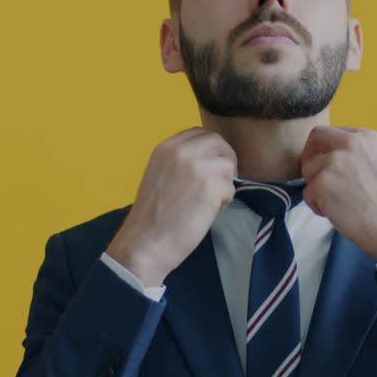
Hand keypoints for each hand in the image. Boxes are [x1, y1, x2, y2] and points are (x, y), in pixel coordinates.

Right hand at [106, 128, 237, 286]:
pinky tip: (206, 213)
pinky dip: (223, 202)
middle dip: (225, 160)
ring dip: (224, 184)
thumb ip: (180, 162)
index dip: (211, 149)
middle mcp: (181, 151)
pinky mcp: (210, 186)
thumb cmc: (153, 217)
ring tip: (208, 202)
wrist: (145, 244)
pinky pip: (231, 188)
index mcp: (166, 148)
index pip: (198, 133)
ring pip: (228, 165)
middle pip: (218, 142)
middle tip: (221, 182)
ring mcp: (196, 167)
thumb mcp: (160, 175)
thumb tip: (210, 158)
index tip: (211, 166)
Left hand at [300, 126, 376, 261]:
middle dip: (310, 157)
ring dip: (317, 189)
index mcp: (366, 136)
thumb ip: (355, 154)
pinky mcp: (323, 183)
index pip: (331, 132)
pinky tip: (337, 213)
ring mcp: (334, 162)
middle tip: (318, 179)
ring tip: (337, 204)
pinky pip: (307, 193)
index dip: (324, 149)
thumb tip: (328, 156)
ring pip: (309, 170)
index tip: (326, 164)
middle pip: (315, 138)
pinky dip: (317, 206)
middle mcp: (350, 143)